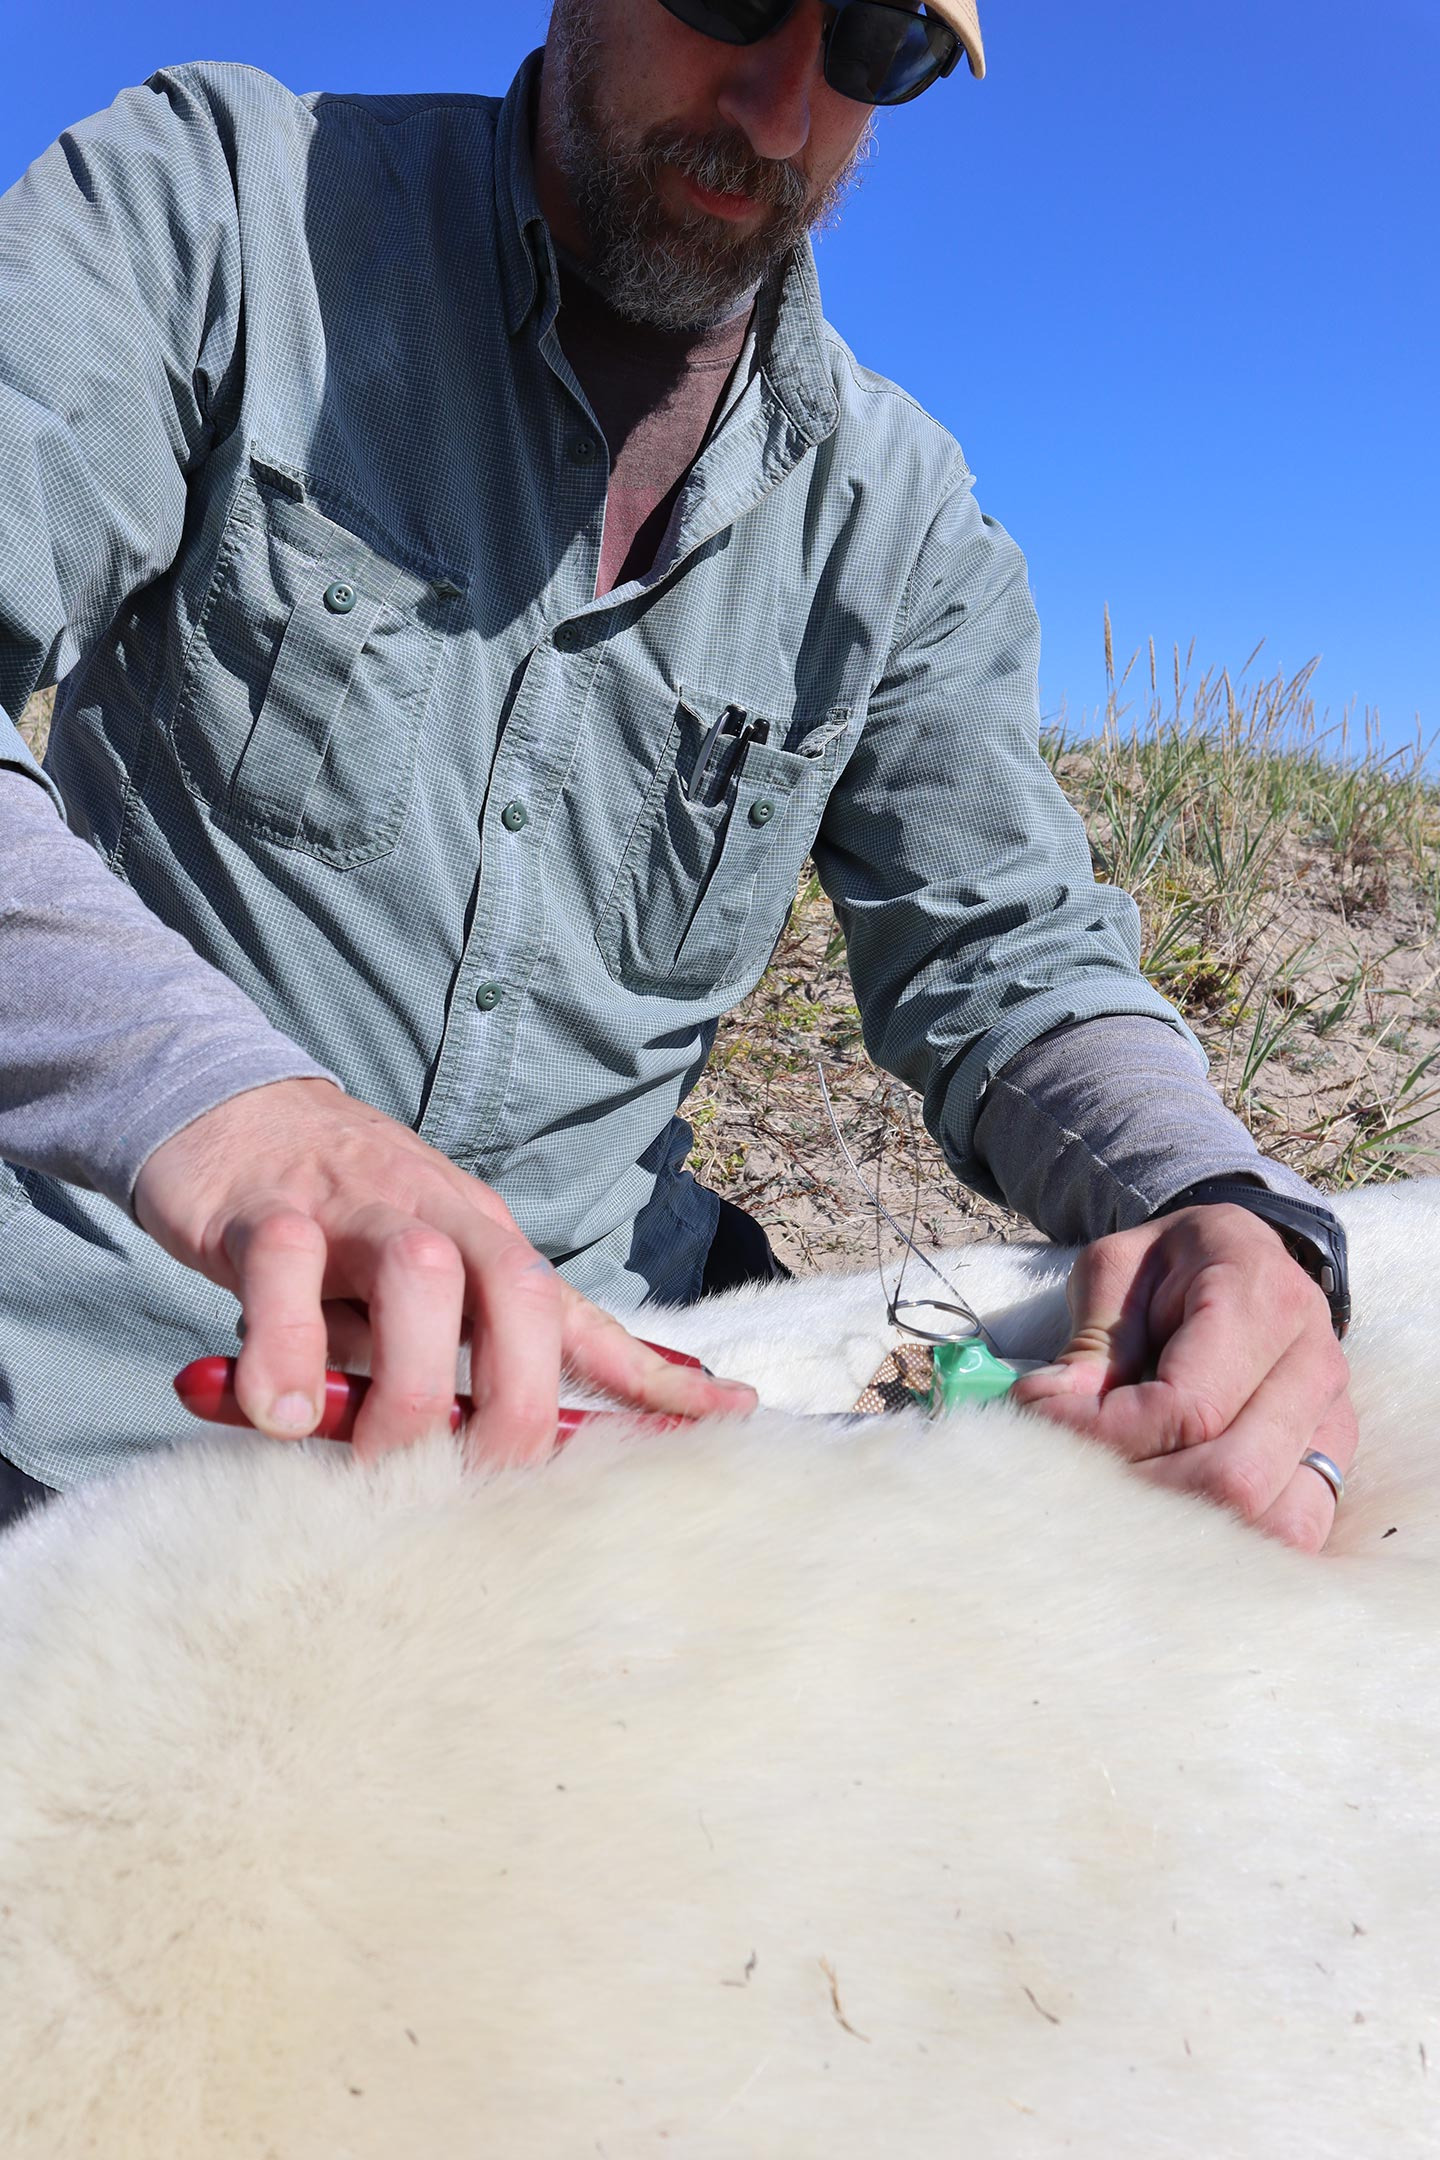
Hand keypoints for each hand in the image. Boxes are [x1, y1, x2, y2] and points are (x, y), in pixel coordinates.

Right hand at [134, 1078, 755, 1461]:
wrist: (234, 1117)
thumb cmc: (338, 1225)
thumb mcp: (419, 1293)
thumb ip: (463, 1360)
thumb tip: (518, 1452)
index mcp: (489, 1249)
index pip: (583, 1319)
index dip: (657, 1374)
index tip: (733, 1416)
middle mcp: (442, 1223)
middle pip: (520, 1300)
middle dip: (514, 1407)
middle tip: (468, 1483)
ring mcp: (359, 1211)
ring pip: (421, 1276)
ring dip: (408, 1382)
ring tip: (370, 1451)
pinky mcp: (269, 1210)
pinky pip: (287, 1275)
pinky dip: (285, 1353)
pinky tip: (277, 1412)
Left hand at [1009, 1202, 1355, 1552]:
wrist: (1238, 1257)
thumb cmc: (1168, 1265)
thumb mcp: (1116, 1269)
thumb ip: (1091, 1339)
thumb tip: (1053, 1406)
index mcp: (1259, 1298)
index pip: (1187, 1408)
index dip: (1106, 1434)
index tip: (1042, 1422)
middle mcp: (1313, 1364)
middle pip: (1233, 1480)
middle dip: (1139, 1489)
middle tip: (1074, 1473)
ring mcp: (1332, 1421)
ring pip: (1274, 1524)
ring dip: (1185, 1529)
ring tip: (1118, 1501)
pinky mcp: (1329, 1462)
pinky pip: (1295, 1533)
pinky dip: (1228, 1544)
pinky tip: (1166, 1524)